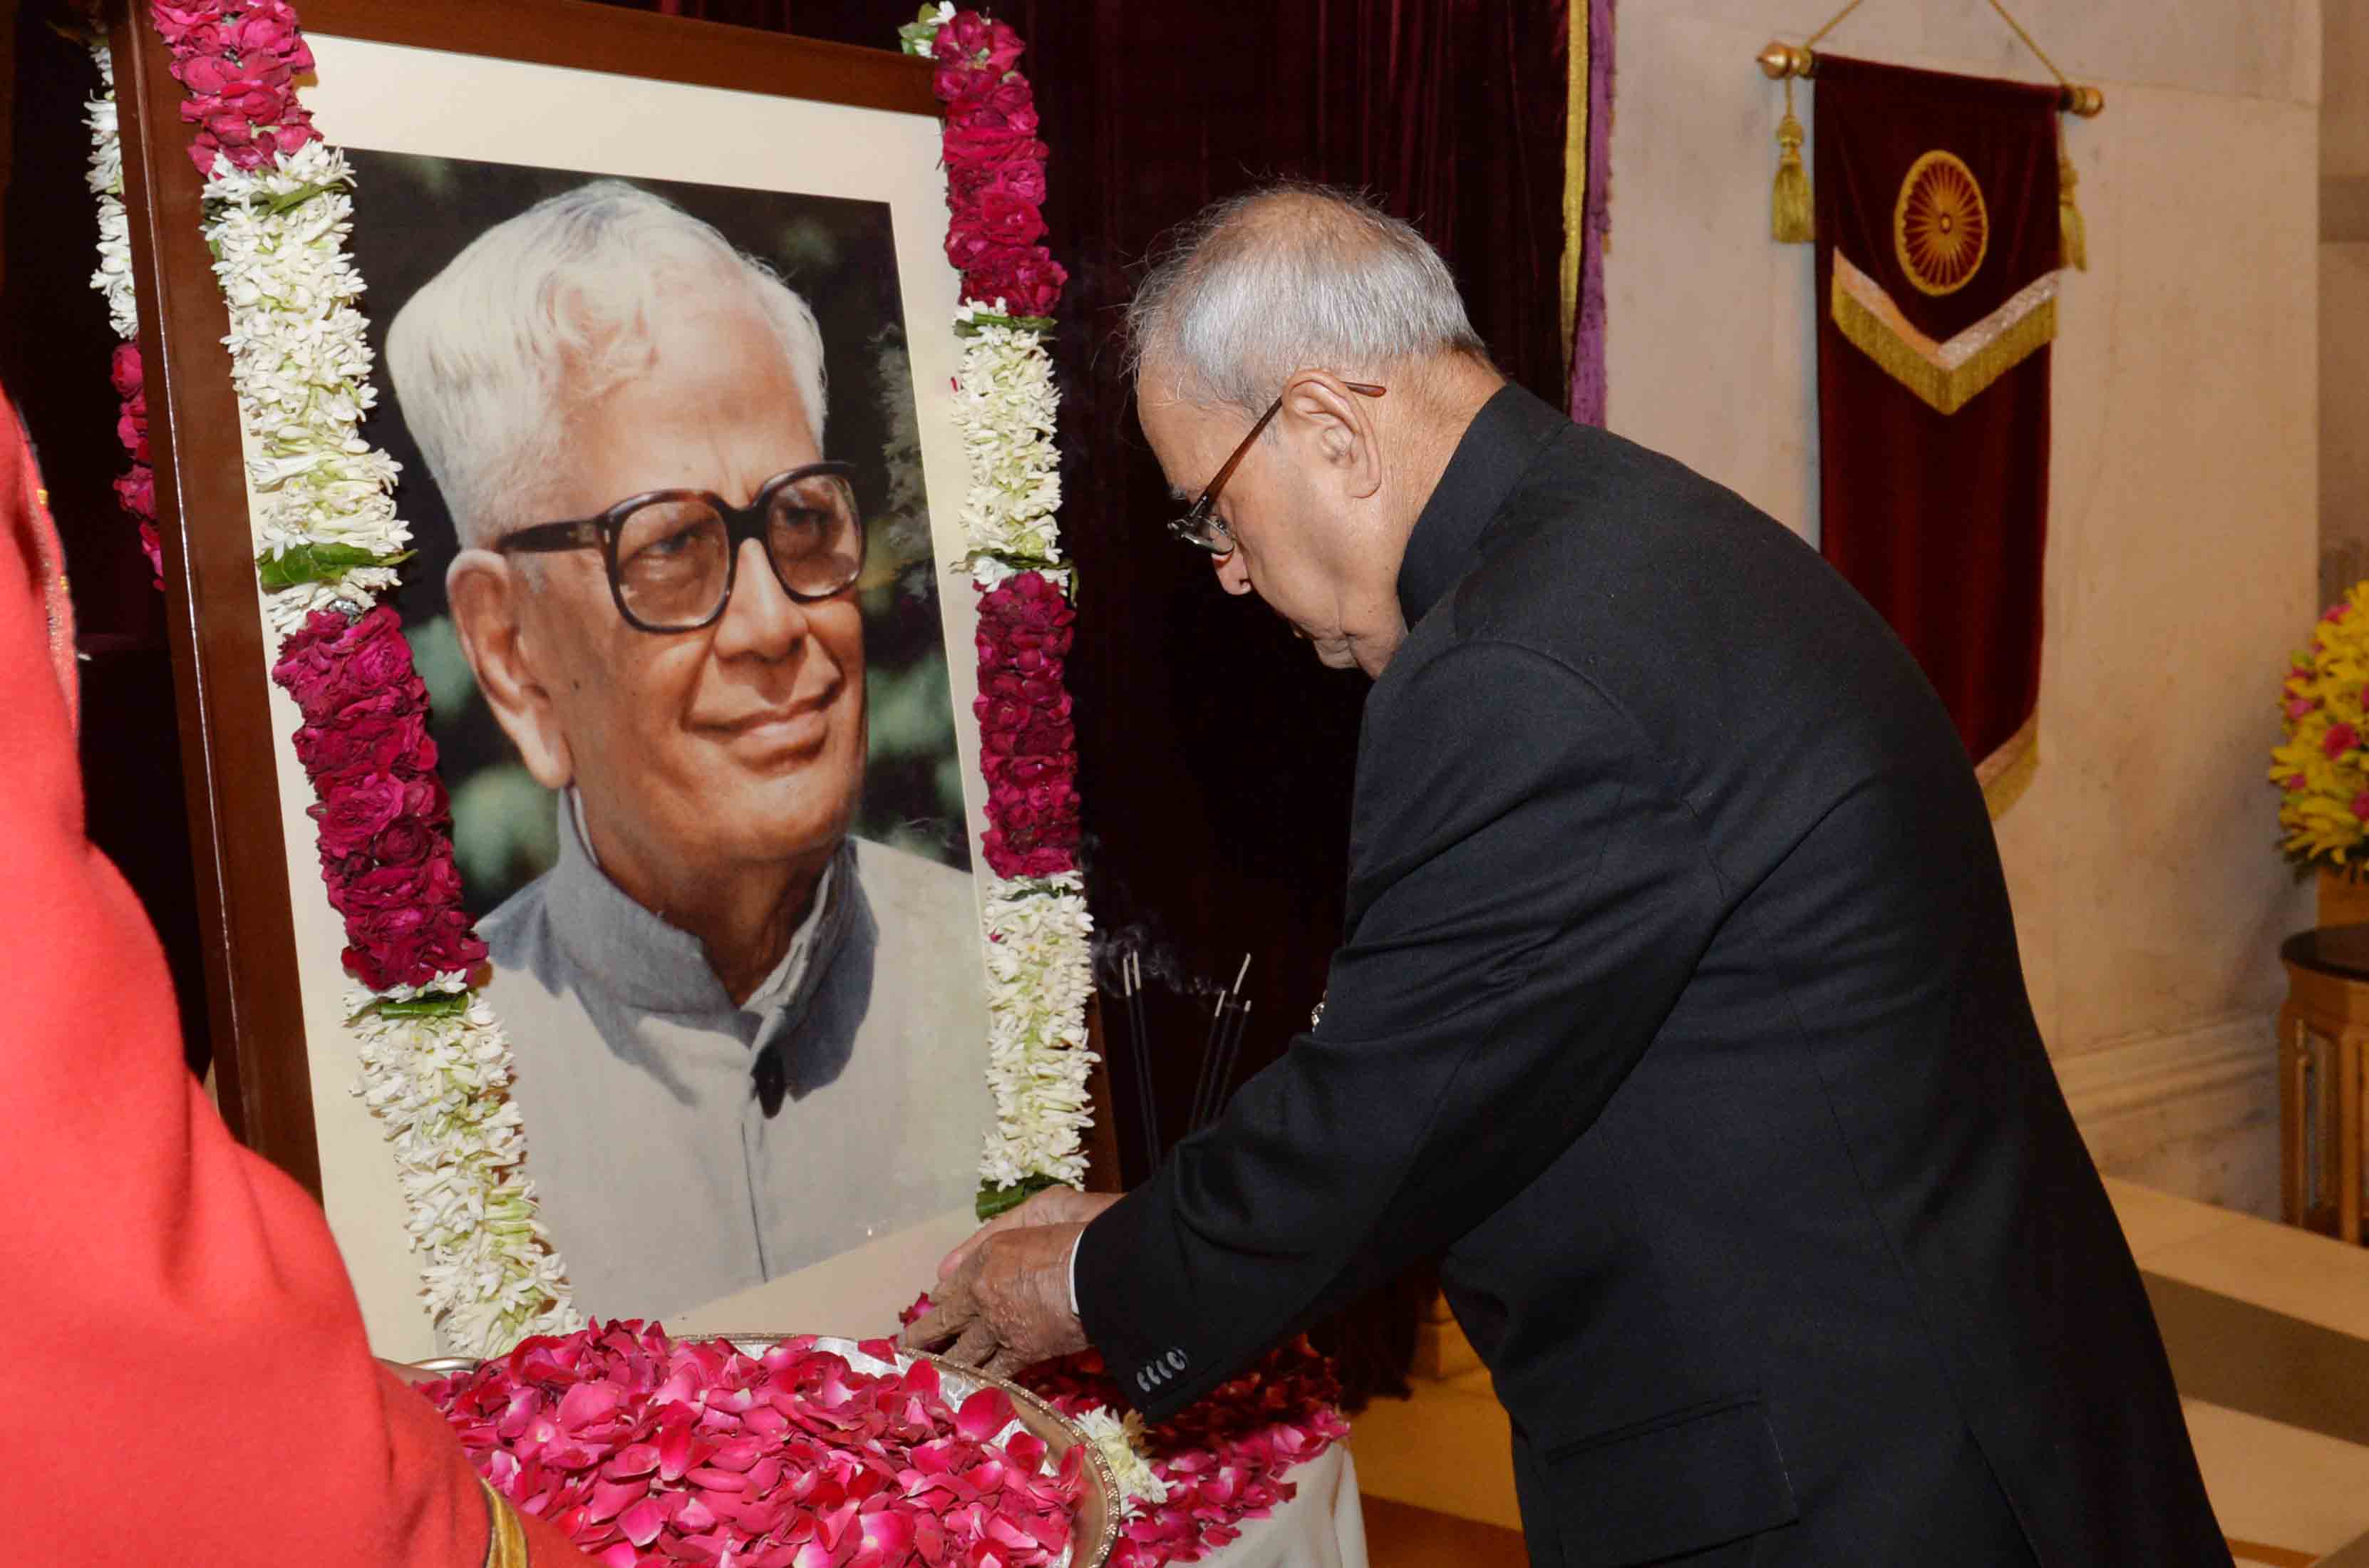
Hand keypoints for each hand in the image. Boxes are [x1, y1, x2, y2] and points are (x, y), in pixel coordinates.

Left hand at [902, 1188, 1120, 1378]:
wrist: (1101, 1270)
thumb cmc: (1074, 1234)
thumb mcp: (1033, 1213)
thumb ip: (988, 1238)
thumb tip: (944, 1269)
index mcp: (985, 1258)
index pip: (952, 1282)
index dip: (942, 1296)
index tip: (935, 1305)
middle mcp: (982, 1293)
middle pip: (944, 1319)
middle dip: (924, 1334)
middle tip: (906, 1346)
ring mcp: (998, 1325)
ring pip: (962, 1351)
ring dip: (943, 1363)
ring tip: (927, 1373)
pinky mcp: (1021, 1351)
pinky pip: (994, 1371)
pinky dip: (980, 1380)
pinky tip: (967, 1388)